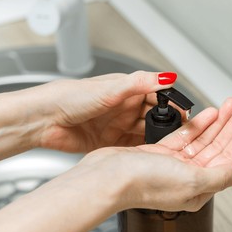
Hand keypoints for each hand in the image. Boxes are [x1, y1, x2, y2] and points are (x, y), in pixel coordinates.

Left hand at [34, 71, 185, 151]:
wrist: (45, 119)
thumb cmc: (70, 97)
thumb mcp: (110, 88)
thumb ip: (140, 83)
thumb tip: (167, 76)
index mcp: (126, 90)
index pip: (157, 96)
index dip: (172, 106)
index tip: (186, 115)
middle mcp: (124, 108)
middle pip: (154, 117)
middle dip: (167, 126)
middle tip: (179, 136)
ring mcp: (117, 126)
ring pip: (145, 134)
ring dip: (156, 140)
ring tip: (167, 147)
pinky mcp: (110, 142)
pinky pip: (132, 147)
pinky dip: (141, 151)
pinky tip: (149, 155)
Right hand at [76, 98, 231, 211]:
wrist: (107, 178)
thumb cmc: (141, 183)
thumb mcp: (190, 180)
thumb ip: (218, 176)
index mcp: (199, 188)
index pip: (230, 158)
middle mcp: (188, 177)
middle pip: (219, 146)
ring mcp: (174, 164)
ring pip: (204, 139)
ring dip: (219, 121)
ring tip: (231, 105)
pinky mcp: (159, 153)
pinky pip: (185, 136)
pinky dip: (197, 124)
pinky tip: (208, 114)